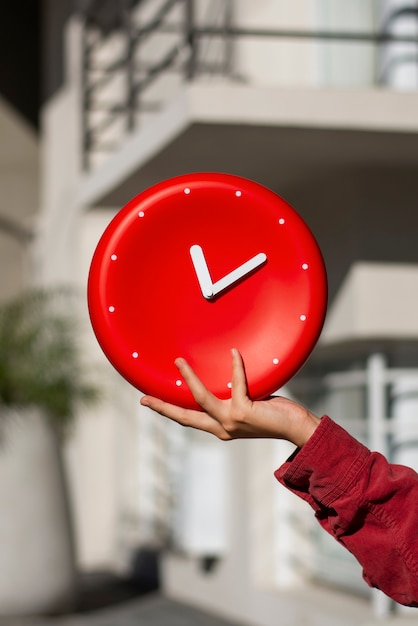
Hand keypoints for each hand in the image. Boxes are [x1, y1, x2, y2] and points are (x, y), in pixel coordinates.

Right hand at [140, 349, 319, 447]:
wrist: (296, 428)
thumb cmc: (274, 415)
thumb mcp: (246, 408)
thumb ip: (231, 399)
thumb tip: (223, 377)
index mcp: (220, 429)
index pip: (188, 419)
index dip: (167, 411)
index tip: (149, 402)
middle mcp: (222, 429)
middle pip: (184, 417)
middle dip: (163, 407)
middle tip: (143, 398)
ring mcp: (231, 422)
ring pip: (201, 399)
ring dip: (189, 379)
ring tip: (179, 362)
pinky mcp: (243, 413)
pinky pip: (236, 383)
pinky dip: (235, 367)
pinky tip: (234, 353)